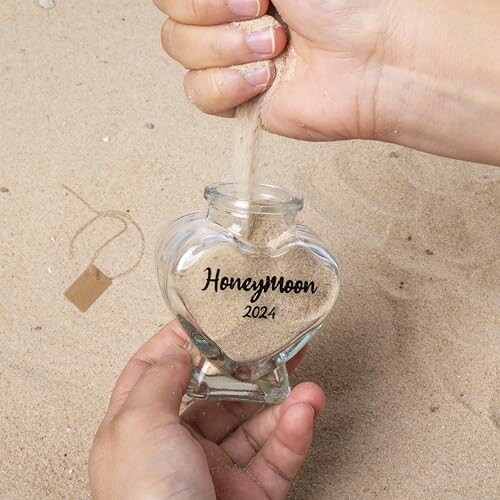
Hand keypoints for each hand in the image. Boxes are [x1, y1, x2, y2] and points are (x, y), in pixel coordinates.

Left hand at [89, 322, 324, 498]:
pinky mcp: (249, 494)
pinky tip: (305, 410)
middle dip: (246, 369)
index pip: (154, 372)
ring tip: (304, 381)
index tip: (207, 319)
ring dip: (283, 401)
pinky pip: (276, 456)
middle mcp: (175, 448)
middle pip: (216, 394)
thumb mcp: (137, 426)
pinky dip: (294, 432)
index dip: (178, 343)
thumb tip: (178, 349)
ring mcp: (214, 471)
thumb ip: (157, 379)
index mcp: (139, 430)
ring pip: (254, 424)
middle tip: (271, 345)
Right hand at [154, 0, 499, 165]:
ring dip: (229, 49)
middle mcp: (224, 21)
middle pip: (171, 20)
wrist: (368, 60)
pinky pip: (199, 94)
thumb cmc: (340, 8)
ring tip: (275, 49)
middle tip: (266, 16)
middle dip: (214, 15)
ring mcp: (228, 61)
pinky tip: (264, 80)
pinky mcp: (236, 99)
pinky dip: (229, 85)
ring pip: (182, 53)